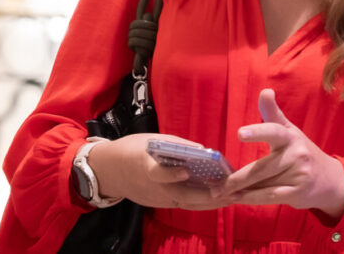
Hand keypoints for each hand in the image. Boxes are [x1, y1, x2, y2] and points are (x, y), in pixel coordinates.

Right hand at [87, 133, 234, 210]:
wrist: (110, 170)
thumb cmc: (132, 149)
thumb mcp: (151, 140)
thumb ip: (176, 146)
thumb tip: (202, 151)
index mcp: (146, 167)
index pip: (158, 174)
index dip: (171, 174)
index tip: (186, 171)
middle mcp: (154, 188)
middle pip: (182, 196)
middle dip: (208, 195)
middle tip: (231, 190)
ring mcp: (158, 199)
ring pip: (188, 204)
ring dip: (211, 202)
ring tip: (233, 196)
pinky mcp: (161, 204)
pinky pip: (184, 204)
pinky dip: (202, 202)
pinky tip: (219, 197)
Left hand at [217, 89, 343, 218]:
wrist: (329, 179)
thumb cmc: (301, 151)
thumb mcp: (289, 131)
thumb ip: (273, 114)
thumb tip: (265, 91)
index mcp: (290, 136)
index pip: (273, 131)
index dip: (257, 132)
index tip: (240, 133)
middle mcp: (296, 153)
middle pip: (262, 167)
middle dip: (239, 177)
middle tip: (220, 183)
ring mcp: (299, 174)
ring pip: (264, 183)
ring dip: (242, 190)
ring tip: (223, 192)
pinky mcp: (298, 192)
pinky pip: (271, 196)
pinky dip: (252, 198)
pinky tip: (238, 199)